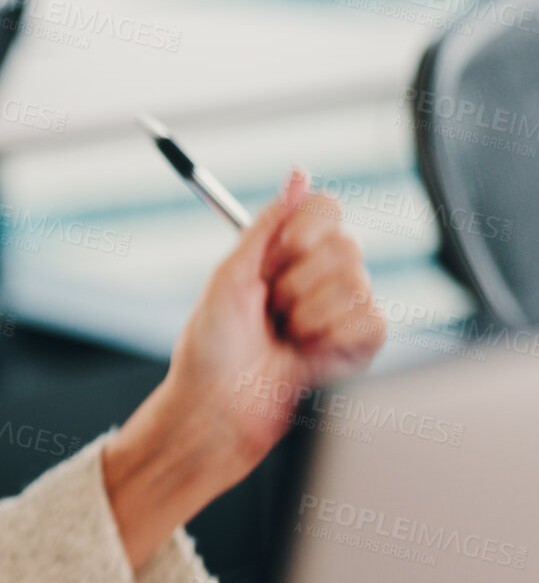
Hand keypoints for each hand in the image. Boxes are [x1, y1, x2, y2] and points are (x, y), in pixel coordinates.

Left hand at [168, 168, 386, 479]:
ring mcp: (342, 312)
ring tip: (285, 337)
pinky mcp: (360, 348)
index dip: (310, 226)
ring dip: (310, 314)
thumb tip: (298, 174)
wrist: (218, 408)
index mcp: (284, 255)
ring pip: (359, 283)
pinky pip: (372, 321)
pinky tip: (309, 354)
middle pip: (347, 245)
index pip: (327, 209)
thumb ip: (266, 225)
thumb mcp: (228, 276)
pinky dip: (334, 337)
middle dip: (299, 282)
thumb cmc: (211, 347)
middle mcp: (318, 277)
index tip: (285, 251)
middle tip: (272, 310)